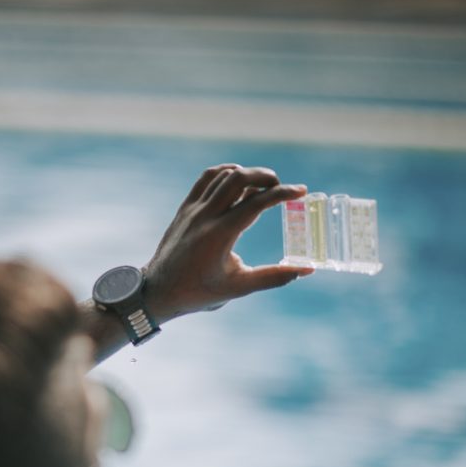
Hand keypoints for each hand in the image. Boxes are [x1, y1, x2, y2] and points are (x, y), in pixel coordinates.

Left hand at [143, 164, 313, 322]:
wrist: (159, 291)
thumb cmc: (199, 292)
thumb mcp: (238, 287)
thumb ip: (274, 277)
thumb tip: (306, 270)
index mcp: (219, 235)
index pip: (256, 202)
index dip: (282, 193)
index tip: (301, 191)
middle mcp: (204, 216)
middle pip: (238, 178)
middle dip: (265, 176)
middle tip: (280, 187)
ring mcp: (192, 209)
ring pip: (222, 175)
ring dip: (246, 174)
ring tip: (262, 187)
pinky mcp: (185, 208)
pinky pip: (206, 179)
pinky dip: (225, 174)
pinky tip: (237, 183)